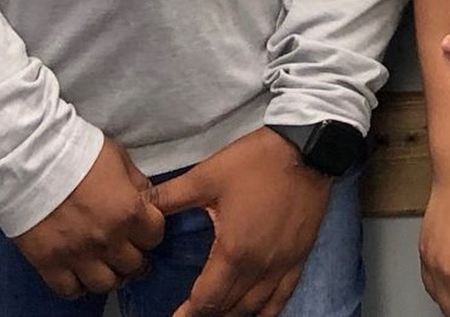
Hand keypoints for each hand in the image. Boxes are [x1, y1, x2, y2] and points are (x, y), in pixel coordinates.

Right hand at [13, 137, 164, 296]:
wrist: (30, 163)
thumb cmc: (79, 154)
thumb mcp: (120, 159)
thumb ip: (137, 184)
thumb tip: (147, 201)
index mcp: (129, 212)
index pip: (155, 237)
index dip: (150, 231)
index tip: (143, 228)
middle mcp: (108, 240)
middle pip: (134, 265)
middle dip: (134, 256)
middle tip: (126, 249)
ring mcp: (78, 256)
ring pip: (105, 284)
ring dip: (110, 275)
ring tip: (105, 265)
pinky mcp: (49, 265)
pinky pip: (70, 290)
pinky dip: (78, 286)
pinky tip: (79, 273)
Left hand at [147, 127, 333, 316]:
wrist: (308, 149)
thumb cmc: (256, 163)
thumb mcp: (207, 176)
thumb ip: (171, 196)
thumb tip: (141, 206)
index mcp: (234, 252)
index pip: (206, 299)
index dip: (188, 314)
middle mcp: (259, 268)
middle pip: (229, 307)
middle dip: (207, 315)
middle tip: (190, 315)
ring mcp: (283, 265)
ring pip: (255, 307)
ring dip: (233, 315)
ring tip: (217, 314)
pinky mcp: (300, 257)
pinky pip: (282, 297)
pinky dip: (266, 311)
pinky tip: (255, 314)